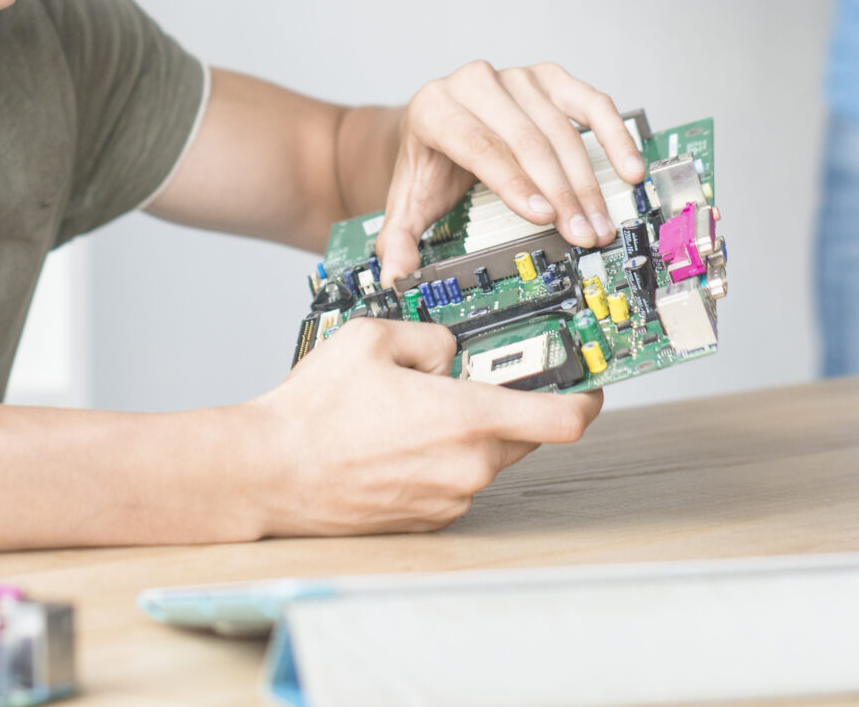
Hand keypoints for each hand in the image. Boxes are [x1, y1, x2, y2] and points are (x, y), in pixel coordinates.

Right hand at [243, 316, 600, 533]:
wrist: (270, 473)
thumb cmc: (316, 411)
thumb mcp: (374, 337)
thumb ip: (432, 338)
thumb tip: (450, 354)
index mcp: (469, 420)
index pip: (565, 419)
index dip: (586, 397)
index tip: (589, 382)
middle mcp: (469, 468)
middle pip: (524, 434)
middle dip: (508, 404)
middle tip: (474, 380)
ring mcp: (449, 500)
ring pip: (484, 457)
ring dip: (466, 432)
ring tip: (408, 412)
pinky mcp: (427, 521)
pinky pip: (454, 481)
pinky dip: (439, 458)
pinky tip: (394, 441)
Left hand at [375, 61, 640, 278]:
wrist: (437, 120)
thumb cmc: (430, 162)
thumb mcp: (406, 199)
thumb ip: (396, 239)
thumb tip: (393, 276)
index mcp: (434, 108)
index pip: (481, 147)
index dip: (515, 183)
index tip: (544, 217)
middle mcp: (475, 83)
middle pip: (526, 141)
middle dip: (560, 193)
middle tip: (583, 234)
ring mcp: (515, 77)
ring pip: (560, 128)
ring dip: (587, 180)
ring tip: (600, 222)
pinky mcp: (548, 77)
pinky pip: (589, 102)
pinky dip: (613, 135)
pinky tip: (629, 168)